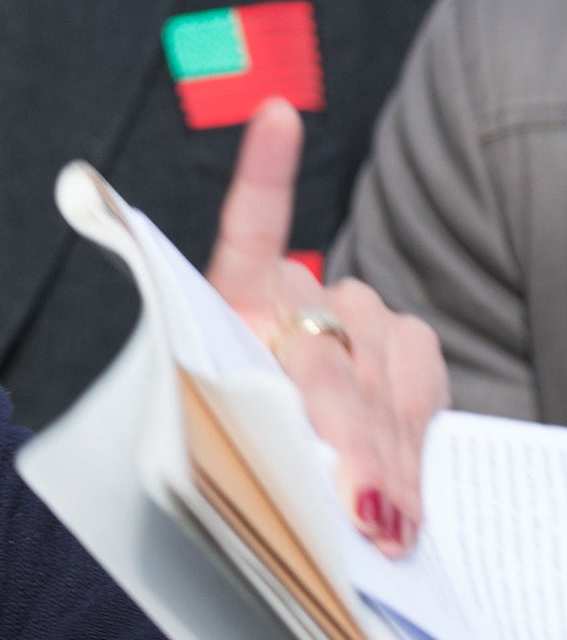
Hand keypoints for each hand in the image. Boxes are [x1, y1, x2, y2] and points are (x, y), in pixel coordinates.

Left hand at [205, 100, 448, 555]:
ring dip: (382, 457)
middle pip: (330, 360)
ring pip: (383, 384)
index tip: (275, 118)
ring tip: (375, 522)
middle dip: (345, 436)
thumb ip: (264, 454)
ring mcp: (358, 320)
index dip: (264, 177)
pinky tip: (400, 501)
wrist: (279, 468)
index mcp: (233, 304)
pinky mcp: (404, 353)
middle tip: (352, 503)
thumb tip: (336, 506)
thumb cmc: (231, 457)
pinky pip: (419, 384)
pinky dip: (409, 452)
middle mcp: (299, 299)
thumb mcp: (220, 451)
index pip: (249, 231)